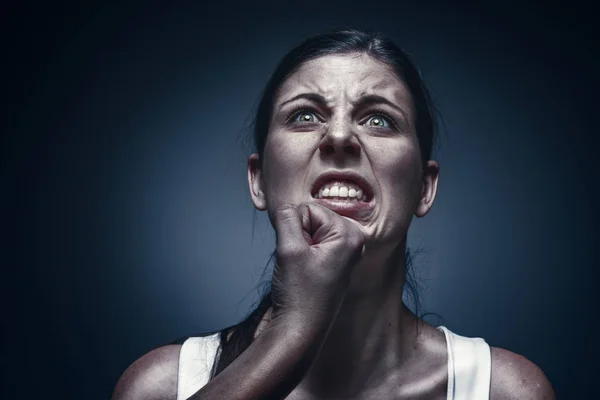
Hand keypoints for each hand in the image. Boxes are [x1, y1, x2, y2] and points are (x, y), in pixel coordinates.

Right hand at [268, 202, 365, 334]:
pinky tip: (304, 273)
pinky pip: (311, 243)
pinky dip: (301, 254)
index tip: (299, 256)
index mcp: (350, 234)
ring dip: (298, 245)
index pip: (307, 209)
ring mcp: (346, 251)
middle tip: (300, 264)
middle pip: (311, 217)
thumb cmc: (299, 294)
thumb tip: (287, 206)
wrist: (300, 330)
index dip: (294, 228)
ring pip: (308, 230)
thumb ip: (287, 217)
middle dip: (297, 235)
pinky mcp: (336, 261)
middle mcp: (354, 240)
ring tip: (303, 270)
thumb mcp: (289, 248)